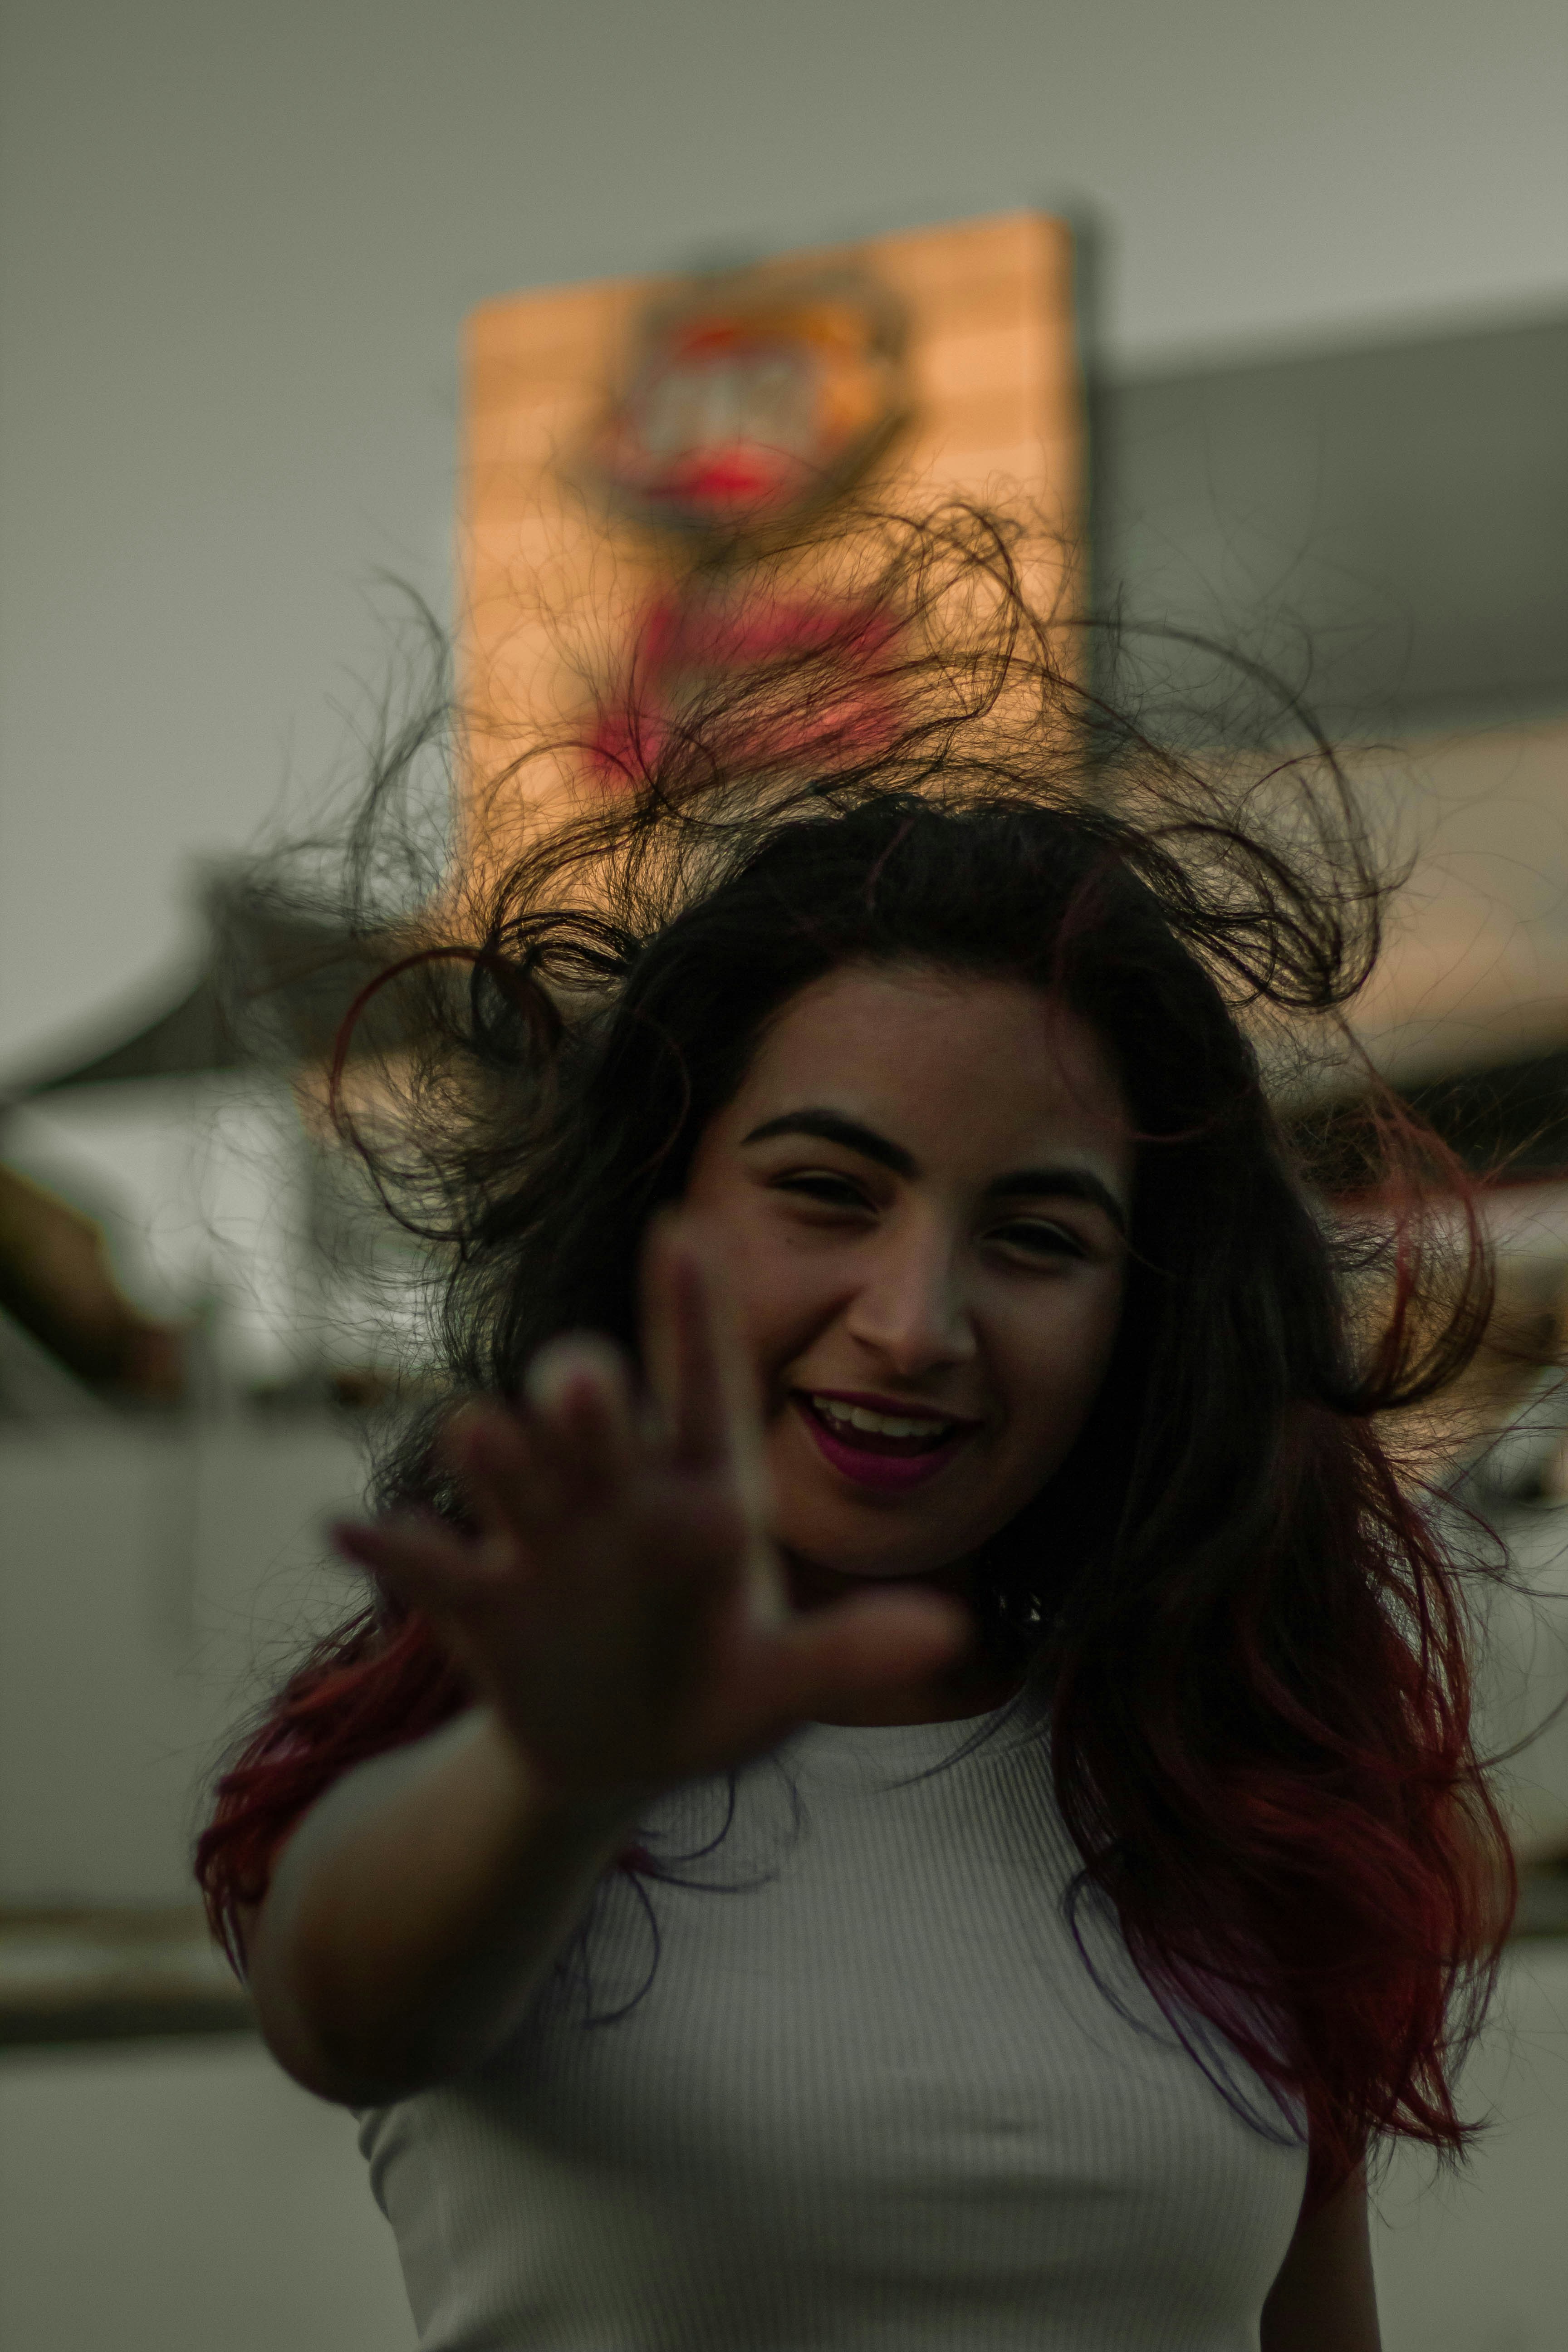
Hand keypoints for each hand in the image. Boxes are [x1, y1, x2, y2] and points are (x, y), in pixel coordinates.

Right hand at [332, 1216, 968, 1805]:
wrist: (622, 1755)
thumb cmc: (715, 1692)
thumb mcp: (784, 1687)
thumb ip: (853, 1657)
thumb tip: (950, 1635)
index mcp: (702, 1496)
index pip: (702, 1386)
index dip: (692, 1315)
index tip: (683, 1230)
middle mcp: (615, 1495)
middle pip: (596, 1420)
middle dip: (585, 1398)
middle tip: (587, 1380)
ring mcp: (540, 1539)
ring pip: (508, 1468)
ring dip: (493, 1453)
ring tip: (481, 1437)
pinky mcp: (479, 1601)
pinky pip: (429, 1563)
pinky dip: (389, 1547)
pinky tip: (349, 1530)